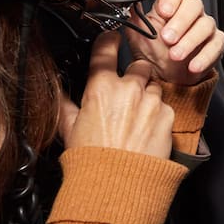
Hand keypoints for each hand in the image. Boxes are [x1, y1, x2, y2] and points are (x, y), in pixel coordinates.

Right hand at [58, 31, 172, 158]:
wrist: (118, 186)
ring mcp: (151, 101)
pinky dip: (158, 114)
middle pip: (138, 66)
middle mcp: (129, 90)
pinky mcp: (168, 116)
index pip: (106, 49)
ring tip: (136, 118)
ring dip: (147, 95)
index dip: (109, 40)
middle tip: (126, 95)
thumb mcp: (70, 129)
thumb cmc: (92, 160)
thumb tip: (56, 91)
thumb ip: (64, 104)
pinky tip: (147, 130)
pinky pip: (165, 106)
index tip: (112, 37)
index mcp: (101, 88)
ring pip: (153, 86)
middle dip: (134, 75)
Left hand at [126, 0, 223, 85]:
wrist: (165, 76)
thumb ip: (134, 16)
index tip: (163, 11)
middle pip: (193, 4)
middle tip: (167, 38)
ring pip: (205, 25)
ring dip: (189, 41)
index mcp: (172, 5)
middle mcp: (191, 13)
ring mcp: (205, 27)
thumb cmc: (153, 53)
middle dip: (180, 22)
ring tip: (175, 55)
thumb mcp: (138, 34)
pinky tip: (192, 65)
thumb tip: (128, 1)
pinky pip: (216, 45)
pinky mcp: (216, 44)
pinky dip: (204, 57)